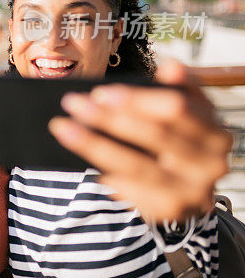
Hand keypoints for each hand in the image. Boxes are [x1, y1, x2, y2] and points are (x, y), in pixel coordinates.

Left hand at [49, 60, 232, 222]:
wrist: (194, 187)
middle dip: (109, 118)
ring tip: (63, 128)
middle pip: (154, 136)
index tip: (100, 92)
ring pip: (136, 165)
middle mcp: (209, 164)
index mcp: (215, 133)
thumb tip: (170, 67)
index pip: (176, 110)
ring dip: (95, 145)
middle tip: (72, 103)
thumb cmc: (183, 140)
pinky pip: (131, 191)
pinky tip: (84, 161)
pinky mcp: (170, 211)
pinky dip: (107, 175)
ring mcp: (191, 191)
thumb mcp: (190, 113)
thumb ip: (181, 89)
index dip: (137, 100)